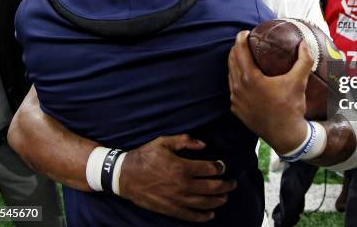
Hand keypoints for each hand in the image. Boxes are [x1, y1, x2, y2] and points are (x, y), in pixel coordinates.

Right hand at [120, 135, 235, 221]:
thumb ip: (185, 141)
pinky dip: (202, 216)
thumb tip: (203, 144)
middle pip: (212, 187)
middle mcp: (182, 185)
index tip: (224, 166)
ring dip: (218, 200)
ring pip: (204, 202)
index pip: (210, 169)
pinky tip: (210, 214)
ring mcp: (177, 199)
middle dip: (226, 185)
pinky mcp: (170, 209)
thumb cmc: (144, 156)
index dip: (220, 167)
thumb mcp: (163, 142)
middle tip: (232, 183)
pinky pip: (190, 216)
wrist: (124, 176)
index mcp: (182, 167)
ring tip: (225, 197)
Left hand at [228, 31, 311, 153]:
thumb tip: (304, 43)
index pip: (240, 51)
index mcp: (250, 79)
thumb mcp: (299, 82)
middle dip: (236, 49)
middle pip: (232, 61)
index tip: (245, 32)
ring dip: (235, 63)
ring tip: (243, 56)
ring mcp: (235, 100)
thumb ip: (304, 60)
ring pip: (230, 75)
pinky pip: (232, 89)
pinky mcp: (236, 109)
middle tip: (245, 41)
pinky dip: (235, 80)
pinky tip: (244, 78)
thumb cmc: (291, 108)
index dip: (241, 39)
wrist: (285, 135)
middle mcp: (238, 88)